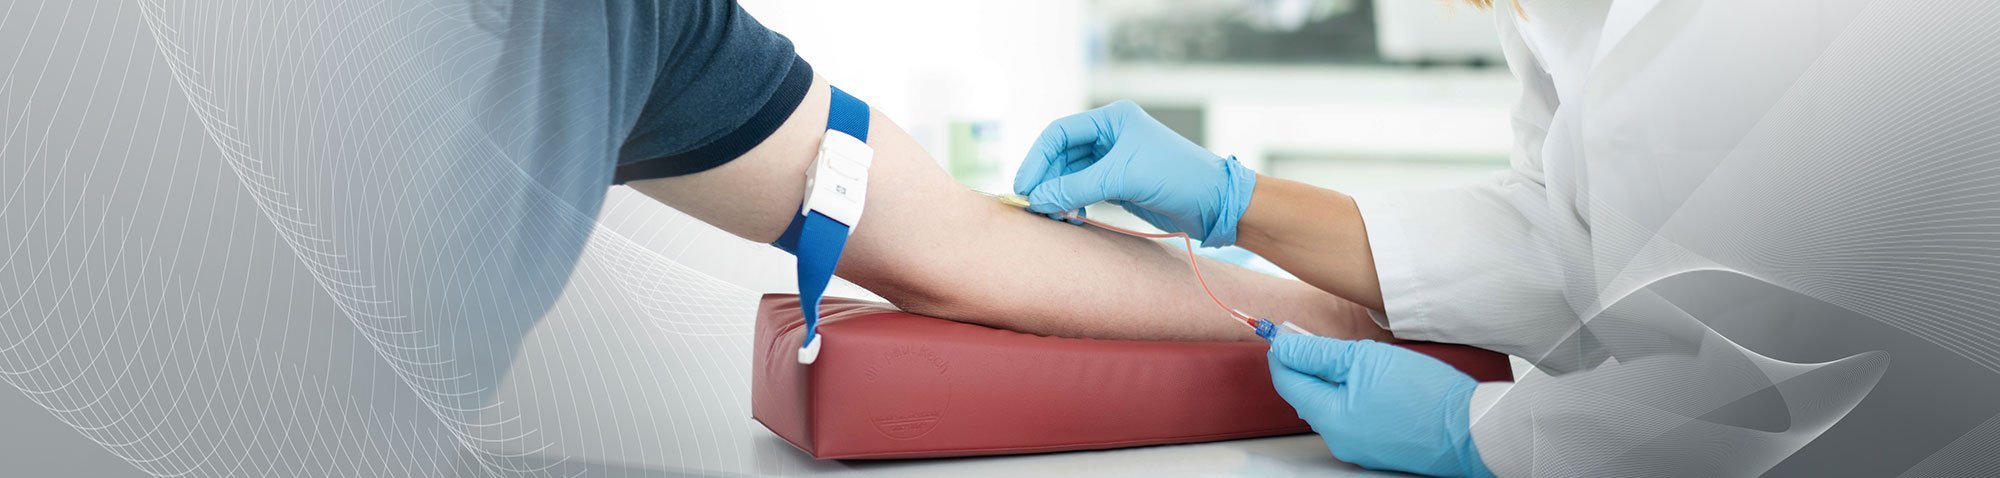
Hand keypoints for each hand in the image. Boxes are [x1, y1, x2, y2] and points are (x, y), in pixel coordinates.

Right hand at [1012, 100, 1256, 246]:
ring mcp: (1114, 161)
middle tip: (1033, 207)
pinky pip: (1083, 191)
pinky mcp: (1119, 184)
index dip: (1037, 159)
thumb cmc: (1177, 177)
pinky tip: (1071, 218)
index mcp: (1112, 119)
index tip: (1023, 186)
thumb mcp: (1123, 177)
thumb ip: (1076, 187)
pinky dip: (1072, 204)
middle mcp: (1110, 136)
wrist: (1215, 204)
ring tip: (1052, 216)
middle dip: (1046, 180)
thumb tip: (1037, 200)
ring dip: (1057, 195)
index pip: (1059, 133)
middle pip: (1061, 156)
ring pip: (1070, 175)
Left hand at [1268, 335, 1493, 477]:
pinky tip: (1376, 381)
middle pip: (1308, 395)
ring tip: (1358, 359)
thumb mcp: (1364, 359)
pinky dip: (1354, 396)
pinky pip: (1353, 418)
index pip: (1287, 382)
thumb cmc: (1425, 394)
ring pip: (1331, 405)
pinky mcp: (1378, 448)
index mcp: (1329, 418)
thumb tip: (1284, 346)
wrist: (1473, 429)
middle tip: (1324, 340)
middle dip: (1310, 365)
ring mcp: (1358, 448)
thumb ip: (1317, 353)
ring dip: (1335, 380)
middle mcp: (1338, 440)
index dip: (1283, 353)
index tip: (1284, 332)